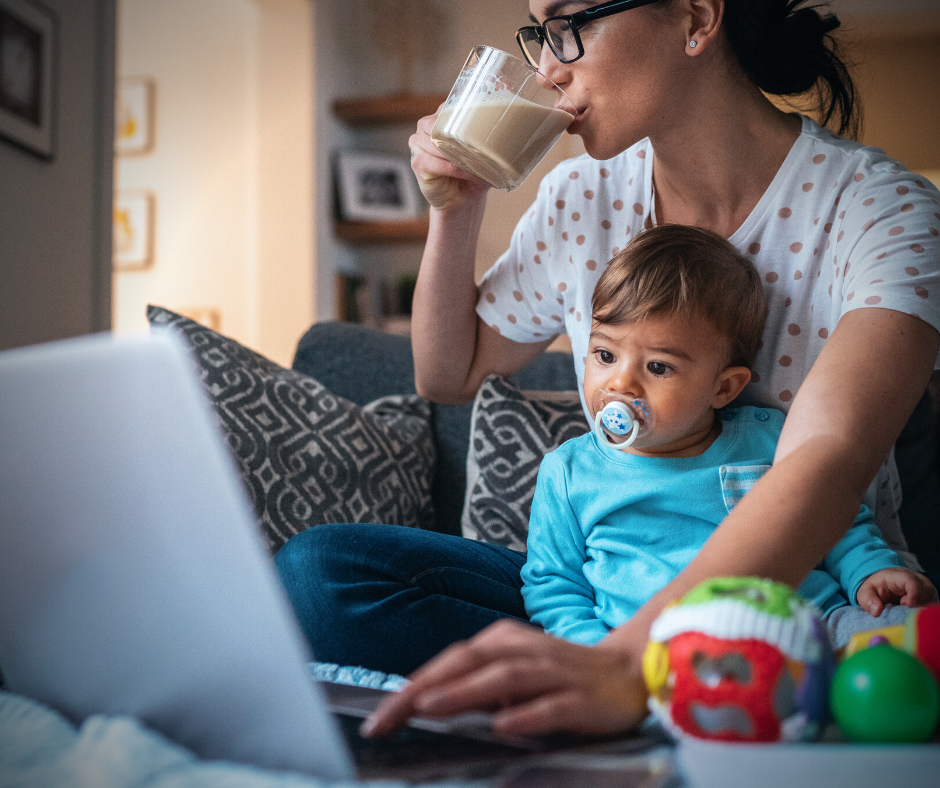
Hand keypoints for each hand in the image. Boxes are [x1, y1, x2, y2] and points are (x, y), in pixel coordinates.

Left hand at [360, 619, 648, 739]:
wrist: (628, 672)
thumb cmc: (559, 675)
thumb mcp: (512, 672)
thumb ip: (475, 684)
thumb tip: (425, 704)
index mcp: (502, 641)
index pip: (449, 661)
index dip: (412, 685)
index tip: (378, 716)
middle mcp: (523, 650)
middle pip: (466, 663)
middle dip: (423, 689)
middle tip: (385, 718)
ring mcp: (552, 672)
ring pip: (502, 678)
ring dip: (464, 692)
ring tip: (428, 708)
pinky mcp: (580, 698)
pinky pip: (550, 706)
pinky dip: (526, 714)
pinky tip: (503, 726)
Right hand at [409, 108, 489, 211]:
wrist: (462, 201)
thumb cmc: (473, 174)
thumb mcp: (483, 152)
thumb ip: (489, 137)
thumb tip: (507, 129)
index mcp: (441, 118)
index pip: (451, 107)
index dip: (467, 113)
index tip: (485, 122)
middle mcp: (425, 127)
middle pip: (440, 123)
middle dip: (461, 136)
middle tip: (480, 148)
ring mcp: (418, 144)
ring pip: (438, 142)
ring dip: (459, 154)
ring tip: (476, 164)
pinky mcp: (417, 163)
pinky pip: (437, 162)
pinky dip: (454, 169)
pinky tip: (467, 174)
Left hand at [855, 567, 936, 616]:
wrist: (884, 586)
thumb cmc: (876, 588)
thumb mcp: (866, 593)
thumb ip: (868, 601)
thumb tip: (876, 612)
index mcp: (902, 576)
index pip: (913, 583)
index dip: (914, 595)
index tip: (907, 605)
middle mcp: (918, 582)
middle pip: (926, 593)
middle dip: (916, 605)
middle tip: (902, 610)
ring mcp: (926, 591)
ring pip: (930, 602)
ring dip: (919, 610)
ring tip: (903, 611)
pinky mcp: (929, 599)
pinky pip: (931, 608)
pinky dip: (922, 613)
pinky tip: (910, 615)